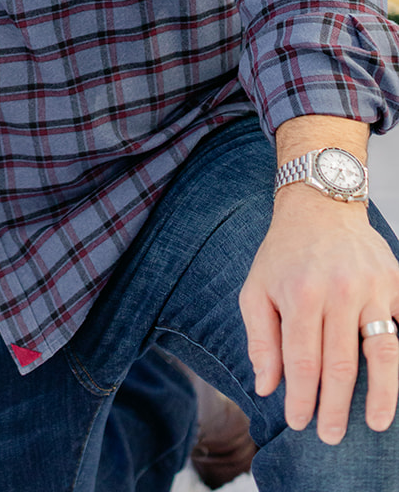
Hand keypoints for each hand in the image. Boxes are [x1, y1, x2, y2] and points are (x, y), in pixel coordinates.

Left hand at [240, 185, 398, 441]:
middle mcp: (339, 291)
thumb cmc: (283, 253)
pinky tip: (396, 383)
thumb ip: (260, 339)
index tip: (298, 422)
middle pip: (341, 364)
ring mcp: (373, 287)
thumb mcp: (256, 288)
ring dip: (381, 395)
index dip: (301, 397)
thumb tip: (266, 387)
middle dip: (336, 407)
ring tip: (376, 424)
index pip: (303, 361)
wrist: (320, 207)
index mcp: (300, 294)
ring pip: (382, 353)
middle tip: (330, 435)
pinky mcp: (396, 283)